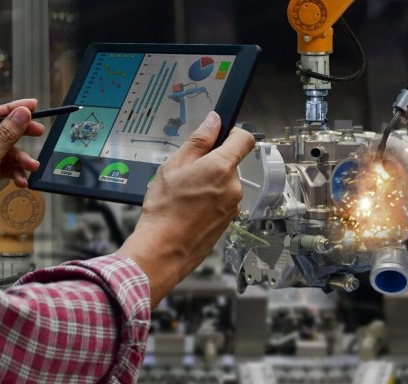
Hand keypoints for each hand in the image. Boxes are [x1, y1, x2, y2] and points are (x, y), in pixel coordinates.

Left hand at [0, 99, 44, 247]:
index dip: (11, 110)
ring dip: (18, 159)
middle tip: (39, 132)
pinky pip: (0, 166)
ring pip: (2, 150)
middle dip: (18, 136)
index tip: (33, 105)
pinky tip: (20, 181)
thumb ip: (5, 136)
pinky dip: (12, 172)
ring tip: (31, 167)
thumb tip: (22, 113)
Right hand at [117, 112, 254, 307]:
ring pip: (225, 183)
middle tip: (187, 172)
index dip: (233, 133)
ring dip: (209, 183)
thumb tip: (213, 121)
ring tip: (185, 194)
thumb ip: (198, 141)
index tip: (220, 135)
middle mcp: (233, 186)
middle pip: (230, 163)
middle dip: (211, 163)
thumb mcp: (173, 166)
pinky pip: (222, 201)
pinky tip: (189, 208)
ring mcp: (233, 205)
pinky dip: (209, 200)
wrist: (162, 249)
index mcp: (221, 168)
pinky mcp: (229, 220)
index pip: (244, 139)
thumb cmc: (164, 210)